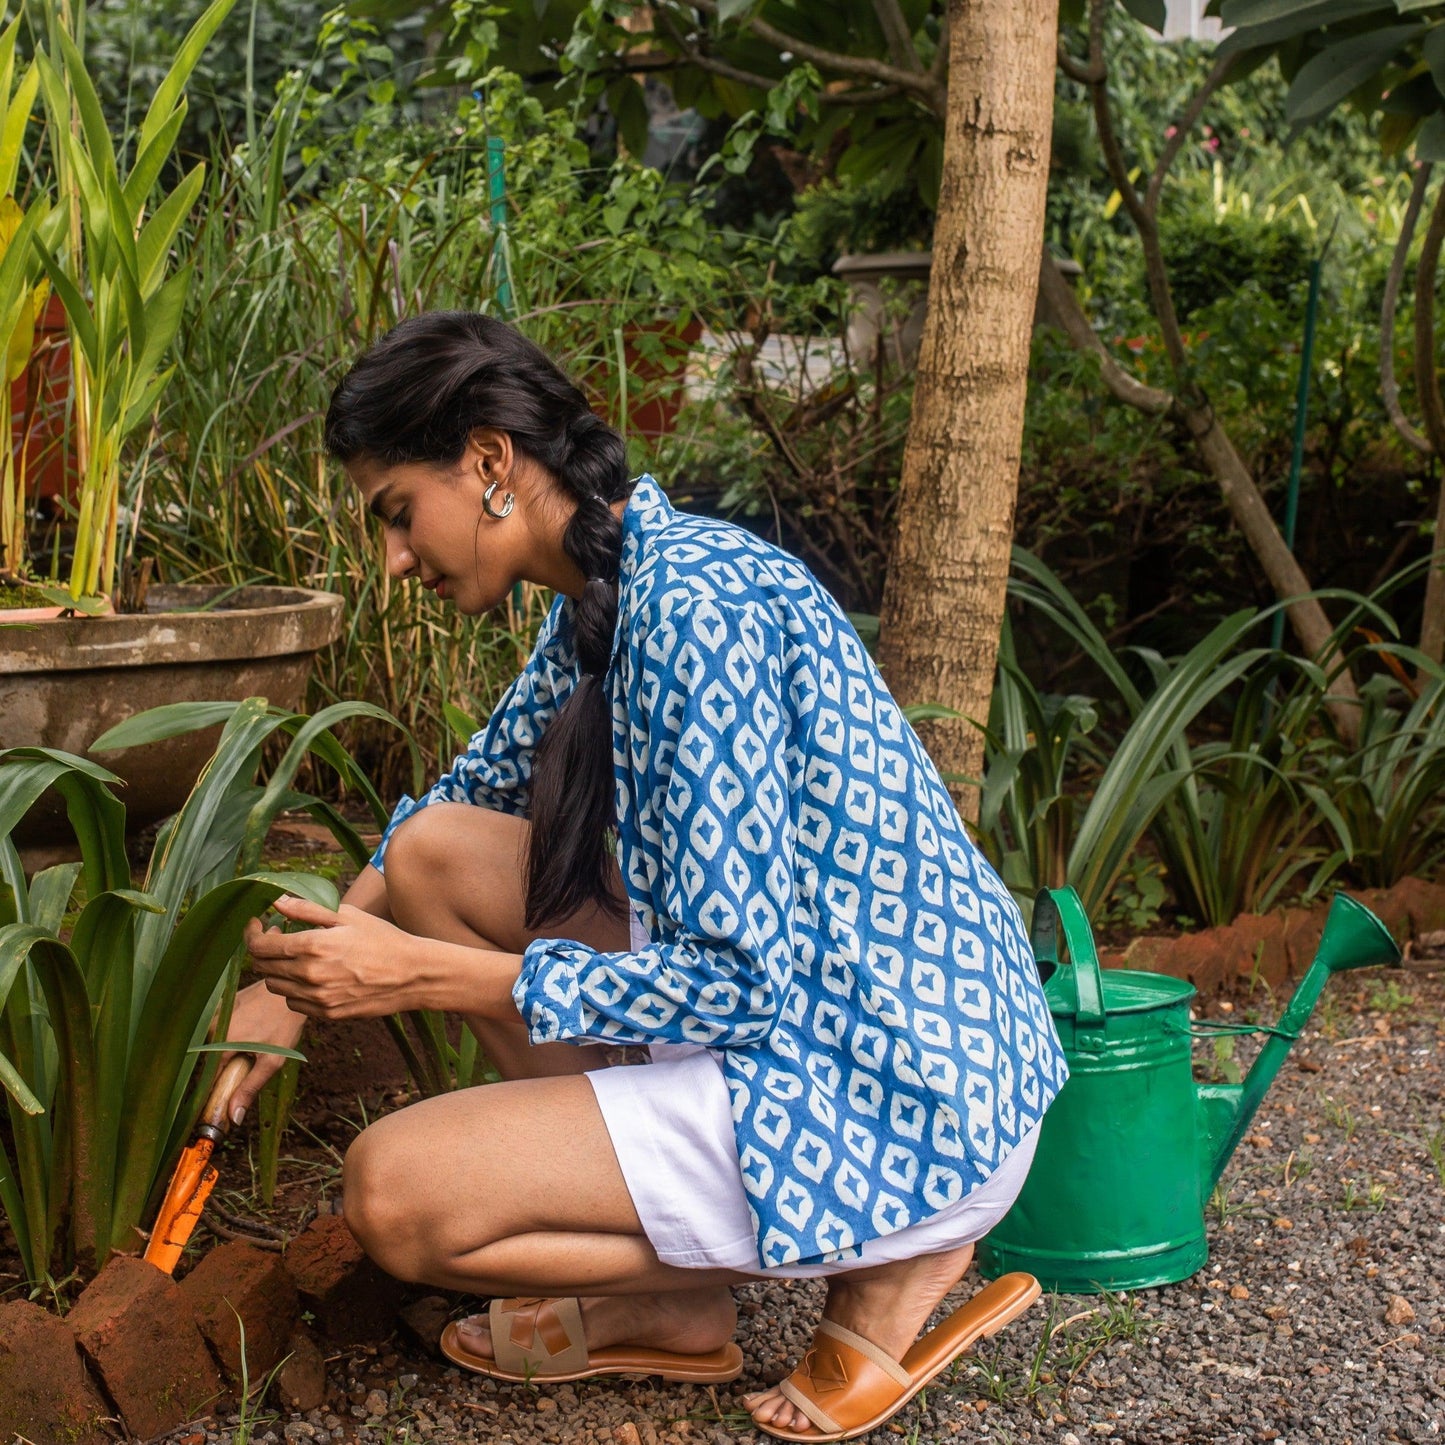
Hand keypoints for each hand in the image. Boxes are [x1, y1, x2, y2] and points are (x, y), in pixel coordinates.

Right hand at [222, 980, 306, 1124]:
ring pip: (218, 1042)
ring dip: (232, 1046)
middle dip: (230, 1065)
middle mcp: (211, 1026)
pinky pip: (223, 1025)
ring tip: (257, 1036)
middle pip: (213, 1059)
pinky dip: (234, 1030)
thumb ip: (250, 1088)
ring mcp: (215, 1012)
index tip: (227, 1097)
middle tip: (254, 1056)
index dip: (219, 1089)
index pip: (209, 1077)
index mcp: (219, 1043)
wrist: (293, 988)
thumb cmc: (284, 1024)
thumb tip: (234, 1117)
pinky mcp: (222, 1002)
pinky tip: (254, 1023)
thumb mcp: (272, 1060)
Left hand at [244, 894, 423, 1020]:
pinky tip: (312, 976)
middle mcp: (309, 976)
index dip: (251, 934)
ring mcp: (317, 998)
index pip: (260, 946)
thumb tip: (275, 902)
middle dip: (263, 950)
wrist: (412, 975)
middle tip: (277, 936)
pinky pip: (294, 1003)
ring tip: (296, 956)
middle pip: (263, 967)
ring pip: (275, 987)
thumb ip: (307, 909)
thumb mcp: (347, 915)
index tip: (256, 924)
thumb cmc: (382, 939)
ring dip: (277, 970)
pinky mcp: (326, 1013)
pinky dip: (294, 989)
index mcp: (312, 946)